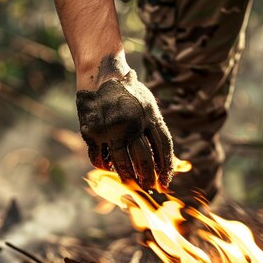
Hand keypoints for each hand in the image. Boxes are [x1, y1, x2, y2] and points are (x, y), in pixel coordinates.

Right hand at [76, 70, 173, 188]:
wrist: (101, 75)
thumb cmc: (129, 94)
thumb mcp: (148, 105)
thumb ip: (156, 129)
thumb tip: (171, 160)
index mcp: (150, 115)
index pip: (164, 148)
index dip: (167, 168)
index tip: (166, 182)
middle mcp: (132, 122)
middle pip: (145, 160)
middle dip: (149, 178)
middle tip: (149, 187)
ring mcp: (111, 128)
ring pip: (123, 163)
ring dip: (129, 178)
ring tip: (132, 184)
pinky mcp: (92, 132)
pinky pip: (100, 158)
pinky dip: (105, 167)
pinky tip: (110, 169)